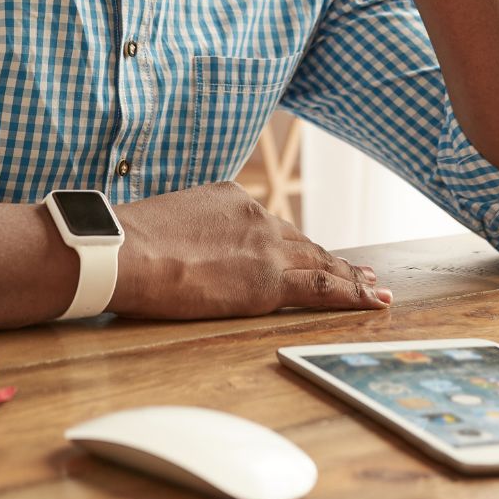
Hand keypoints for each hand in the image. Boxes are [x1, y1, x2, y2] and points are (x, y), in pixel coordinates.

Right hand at [107, 182, 392, 317]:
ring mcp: (266, 246)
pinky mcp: (270, 279)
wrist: (126, 252)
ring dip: (349, 277)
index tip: (312, 251)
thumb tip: (184, 247)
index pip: (271, 226)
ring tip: (372, 288)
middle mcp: (256, 216)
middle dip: (332, 260)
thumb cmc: (127, 242)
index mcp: (230, 198)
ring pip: (320, 263)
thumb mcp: (167, 220)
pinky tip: (372, 300)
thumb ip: (191, 230)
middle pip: (303, 243)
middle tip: (359, 272)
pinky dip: (352, 294)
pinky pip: (323, 288)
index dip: (296, 243)